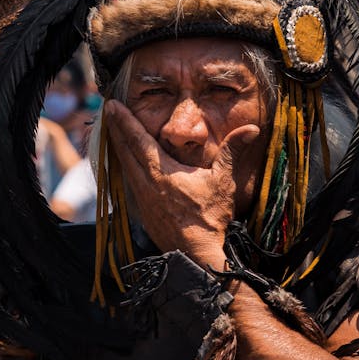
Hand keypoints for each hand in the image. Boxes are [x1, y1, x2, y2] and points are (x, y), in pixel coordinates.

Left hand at [103, 100, 259, 267]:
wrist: (195, 253)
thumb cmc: (209, 217)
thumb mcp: (222, 180)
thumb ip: (231, 151)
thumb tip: (251, 129)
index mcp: (161, 171)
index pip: (138, 139)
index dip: (125, 121)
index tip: (113, 105)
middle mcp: (145, 182)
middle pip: (124, 149)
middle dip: (115, 128)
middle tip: (107, 111)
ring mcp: (141, 198)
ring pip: (123, 166)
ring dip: (117, 147)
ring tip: (112, 132)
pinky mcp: (142, 210)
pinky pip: (127, 182)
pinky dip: (123, 167)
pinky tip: (124, 165)